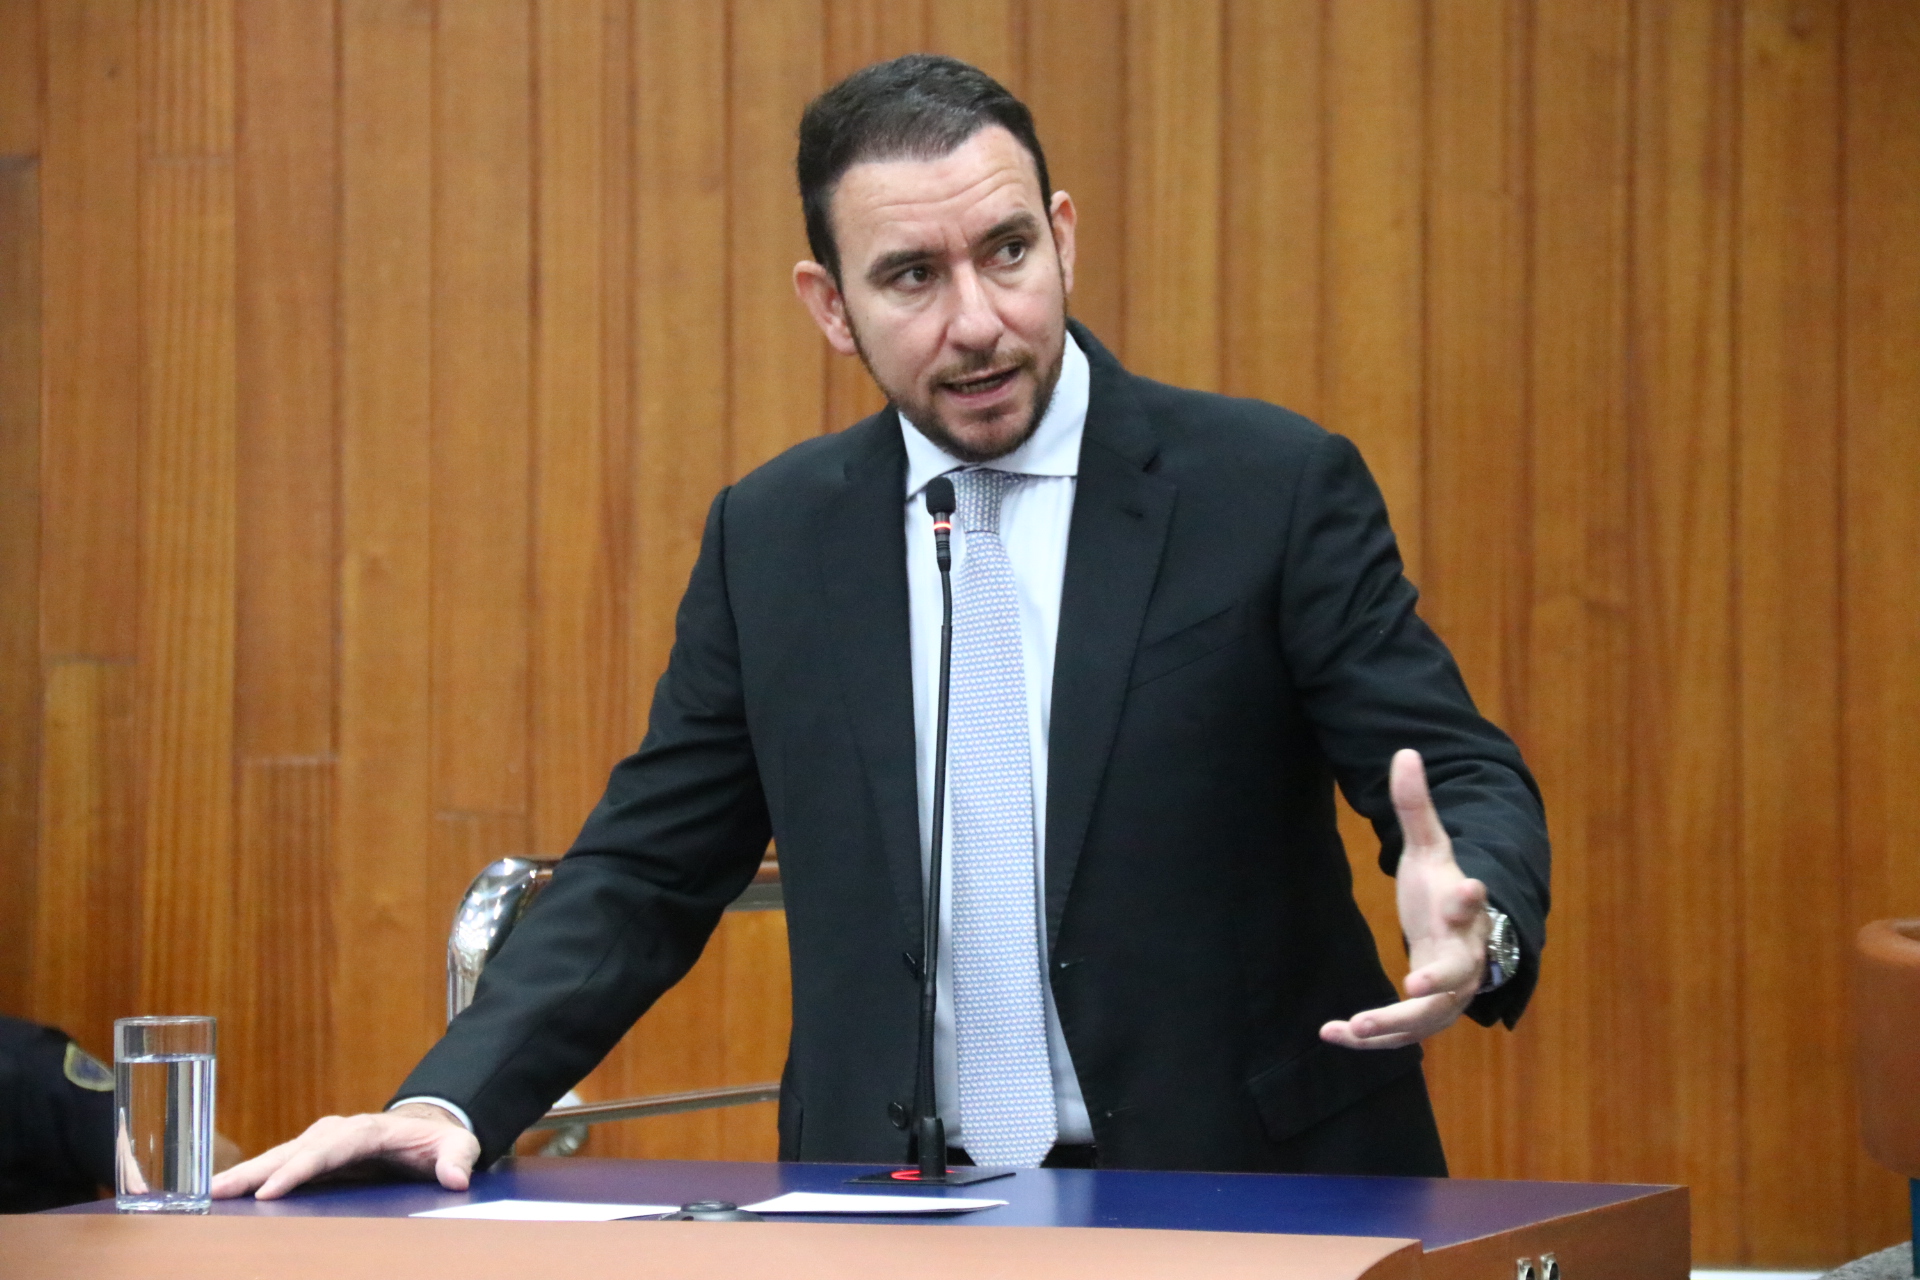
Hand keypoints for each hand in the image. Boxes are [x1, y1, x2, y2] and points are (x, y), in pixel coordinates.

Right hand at [210, 1103, 479, 1200]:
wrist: (428, 1131)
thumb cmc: (440, 1142)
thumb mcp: (460, 1147)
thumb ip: (459, 1159)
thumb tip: (457, 1178)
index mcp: (367, 1131)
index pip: (327, 1151)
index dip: (298, 1170)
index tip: (270, 1192)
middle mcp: (338, 1133)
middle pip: (293, 1151)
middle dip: (256, 1171)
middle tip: (217, 1191)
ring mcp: (323, 1143)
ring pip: (279, 1157)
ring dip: (246, 1174)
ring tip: (210, 1192)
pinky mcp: (314, 1156)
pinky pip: (280, 1166)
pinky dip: (254, 1178)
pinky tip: (227, 1194)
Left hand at [1320, 748, 1490, 1050]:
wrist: (1465, 934)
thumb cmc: (1443, 888)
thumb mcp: (1429, 846)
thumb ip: (1415, 806)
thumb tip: (1405, 751)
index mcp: (1463, 909)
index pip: (1474, 903)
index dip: (1472, 897)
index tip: (1469, 890)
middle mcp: (1465, 955)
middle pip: (1458, 973)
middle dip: (1437, 980)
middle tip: (1413, 987)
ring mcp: (1450, 991)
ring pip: (1428, 1017)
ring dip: (1393, 1024)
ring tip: (1351, 1025)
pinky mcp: (1429, 1016)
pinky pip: (1404, 1033)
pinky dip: (1372, 1038)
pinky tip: (1331, 1035)